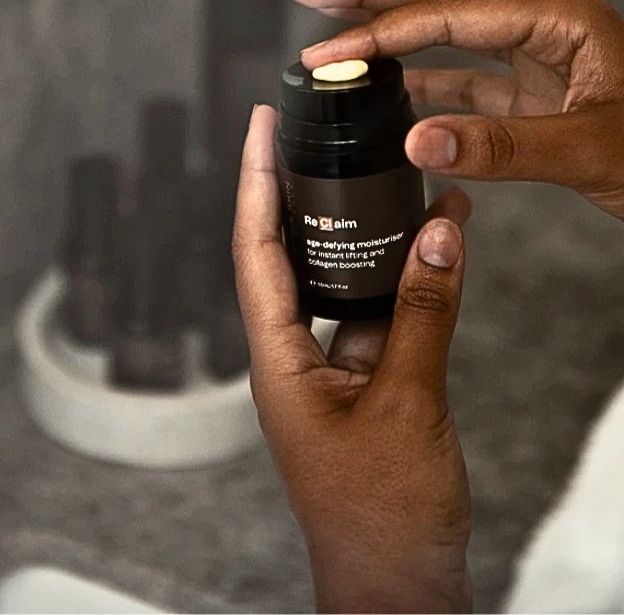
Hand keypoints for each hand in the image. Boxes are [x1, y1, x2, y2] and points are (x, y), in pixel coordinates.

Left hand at [232, 105, 471, 613]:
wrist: (398, 583)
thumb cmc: (382, 511)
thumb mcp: (407, 400)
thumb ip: (422, 313)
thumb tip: (440, 233)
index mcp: (275, 358)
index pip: (256, 249)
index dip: (253, 180)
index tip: (259, 125)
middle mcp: (289, 354)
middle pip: (288, 252)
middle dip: (302, 191)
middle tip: (317, 133)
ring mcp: (324, 367)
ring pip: (339, 280)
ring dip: (367, 234)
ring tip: (395, 177)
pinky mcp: (360, 381)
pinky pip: (374, 314)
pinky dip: (400, 279)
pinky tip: (433, 244)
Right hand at [289, 0, 623, 218]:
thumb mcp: (591, 151)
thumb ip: (502, 146)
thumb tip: (415, 141)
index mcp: (559, 21)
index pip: (449, 15)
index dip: (381, 34)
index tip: (326, 56)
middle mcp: (543, 26)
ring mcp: (536, 57)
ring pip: (446, 28)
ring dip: (387, 26)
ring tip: (331, 26)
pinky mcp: (532, 90)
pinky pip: (462, 75)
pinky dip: (418, 80)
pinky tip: (385, 90)